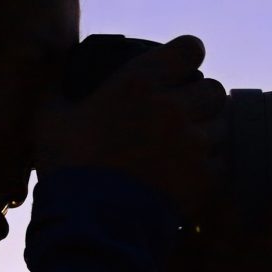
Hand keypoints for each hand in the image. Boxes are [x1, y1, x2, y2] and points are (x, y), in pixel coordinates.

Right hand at [32, 34, 224, 215]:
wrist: (91, 223)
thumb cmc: (68, 167)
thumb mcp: (51, 119)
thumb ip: (60, 88)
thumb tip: (59, 72)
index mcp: (139, 83)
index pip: (190, 48)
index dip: (186, 55)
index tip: (179, 66)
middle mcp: (174, 107)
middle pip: (213, 88)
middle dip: (200, 98)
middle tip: (181, 112)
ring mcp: (194, 144)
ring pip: (221, 125)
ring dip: (205, 132)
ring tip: (183, 146)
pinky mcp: (205, 178)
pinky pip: (220, 162)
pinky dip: (207, 167)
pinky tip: (184, 174)